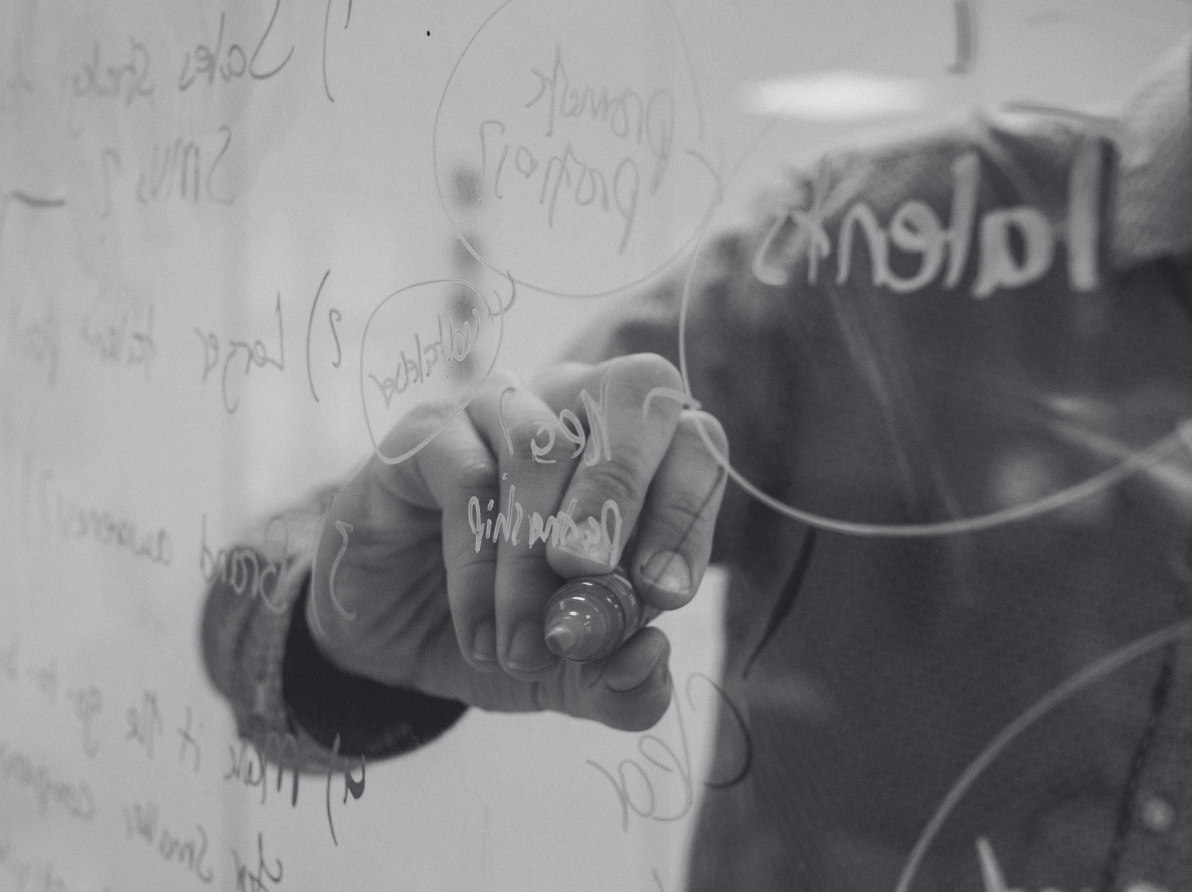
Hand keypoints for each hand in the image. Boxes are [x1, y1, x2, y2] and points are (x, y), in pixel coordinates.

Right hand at [305, 353, 727, 730]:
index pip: (696, 444)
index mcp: (640, 455)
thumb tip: (651, 656)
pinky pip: (467, 476)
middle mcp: (578, 409)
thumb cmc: (507, 630)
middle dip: (623, 490)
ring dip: (535, 559)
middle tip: (592, 575)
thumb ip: (622, 681)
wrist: (394, 636)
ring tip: (524, 648)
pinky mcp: (430, 431)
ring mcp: (503, 409)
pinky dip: (478, 567)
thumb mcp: (573, 676)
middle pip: (635, 390)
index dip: (689, 512)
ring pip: (544, 447)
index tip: (662, 595)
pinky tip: (479, 632)